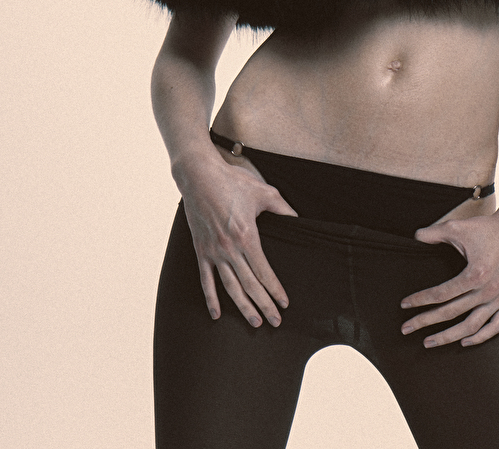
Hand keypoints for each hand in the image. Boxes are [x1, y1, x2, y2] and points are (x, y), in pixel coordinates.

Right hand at [176, 151, 297, 326]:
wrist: (200, 176)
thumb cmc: (233, 182)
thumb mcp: (264, 192)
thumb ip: (282, 208)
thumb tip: (297, 218)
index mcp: (247, 236)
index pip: (264, 271)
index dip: (275, 290)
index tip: (284, 303)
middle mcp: (229, 248)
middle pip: (249, 284)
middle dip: (264, 305)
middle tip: (275, 322)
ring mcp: (213, 251)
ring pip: (230, 287)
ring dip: (243, 307)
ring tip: (254, 322)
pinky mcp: (201, 250)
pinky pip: (206, 280)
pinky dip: (211, 298)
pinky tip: (217, 314)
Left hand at [400, 211, 498, 347]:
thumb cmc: (487, 228)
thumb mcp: (458, 226)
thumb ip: (434, 232)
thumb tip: (415, 235)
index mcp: (475, 274)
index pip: (441, 294)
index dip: (420, 300)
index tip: (404, 305)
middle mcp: (488, 290)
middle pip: (451, 313)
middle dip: (425, 322)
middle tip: (406, 329)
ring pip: (471, 326)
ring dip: (448, 337)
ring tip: (429, 342)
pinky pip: (495, 327)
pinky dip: (479, 337)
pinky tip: (464, 341)